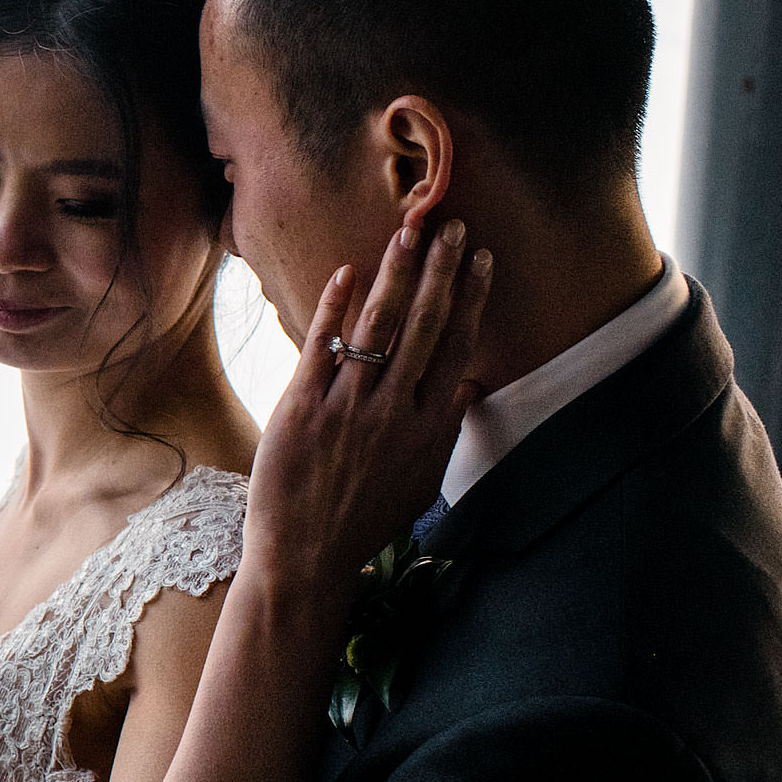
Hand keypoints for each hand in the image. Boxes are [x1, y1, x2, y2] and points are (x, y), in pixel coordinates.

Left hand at [245, 217, 494, 601]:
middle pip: (424, 327)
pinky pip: (321, 347)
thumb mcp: (421, 483)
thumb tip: (467, 386)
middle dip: (440, 271)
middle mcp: (393, 412)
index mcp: (428, 429)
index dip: (471, 300)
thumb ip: (445, 432)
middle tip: (452, 225)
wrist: (306, 555)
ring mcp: (347, 408)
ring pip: (378, 328)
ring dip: (394, 275)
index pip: (458, 347)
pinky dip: (334, 309)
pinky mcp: (301, 409)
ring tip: (408, 234)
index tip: (480, 260)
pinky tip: (346, 273)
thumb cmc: (364, 520)